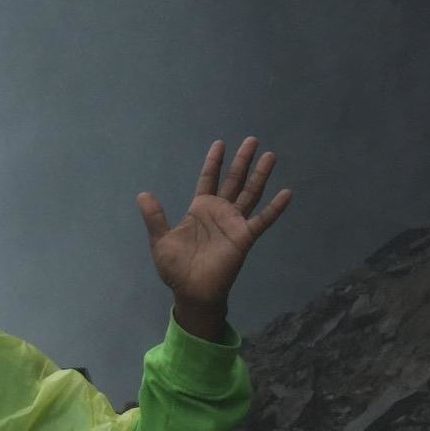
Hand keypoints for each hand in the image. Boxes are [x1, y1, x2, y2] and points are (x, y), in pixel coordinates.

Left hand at [137, 138, 291, 339]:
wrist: (191, 291)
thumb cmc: (176, 268)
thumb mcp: (160, 240)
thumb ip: (155, 217)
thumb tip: (142, 194)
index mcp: (199, 209)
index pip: (208, 179)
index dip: (214, 162)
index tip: (220, 143)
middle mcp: (219, 212)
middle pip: (233, 180)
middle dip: (242, 161)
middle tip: (252, 139)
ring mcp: (234, 223)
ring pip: (250, 193)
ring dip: (260, 175)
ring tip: (270, 155)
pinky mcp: (244, 237)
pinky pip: (262, 220)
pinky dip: (275, 208)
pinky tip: (287, 193)